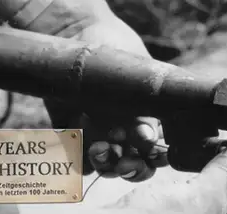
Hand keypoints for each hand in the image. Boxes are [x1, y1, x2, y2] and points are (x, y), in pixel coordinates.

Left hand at [45, 14, 167, 181]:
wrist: (76, 31)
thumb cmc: (114, 46)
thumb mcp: (136, 70)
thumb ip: (145, 103)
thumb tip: (149, 136)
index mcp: (145, 119)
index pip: (155, 153)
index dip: (152, 158)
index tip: (145, 146)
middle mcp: (124, 132)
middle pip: (133, 167)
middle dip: (131, 169)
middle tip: (124, 160)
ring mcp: (97, 134)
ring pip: (106, 166)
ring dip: (105, 164)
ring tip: (99, 148)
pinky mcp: (71, 132)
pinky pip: (74, 157)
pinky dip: (75, 158)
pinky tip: (77, 143)